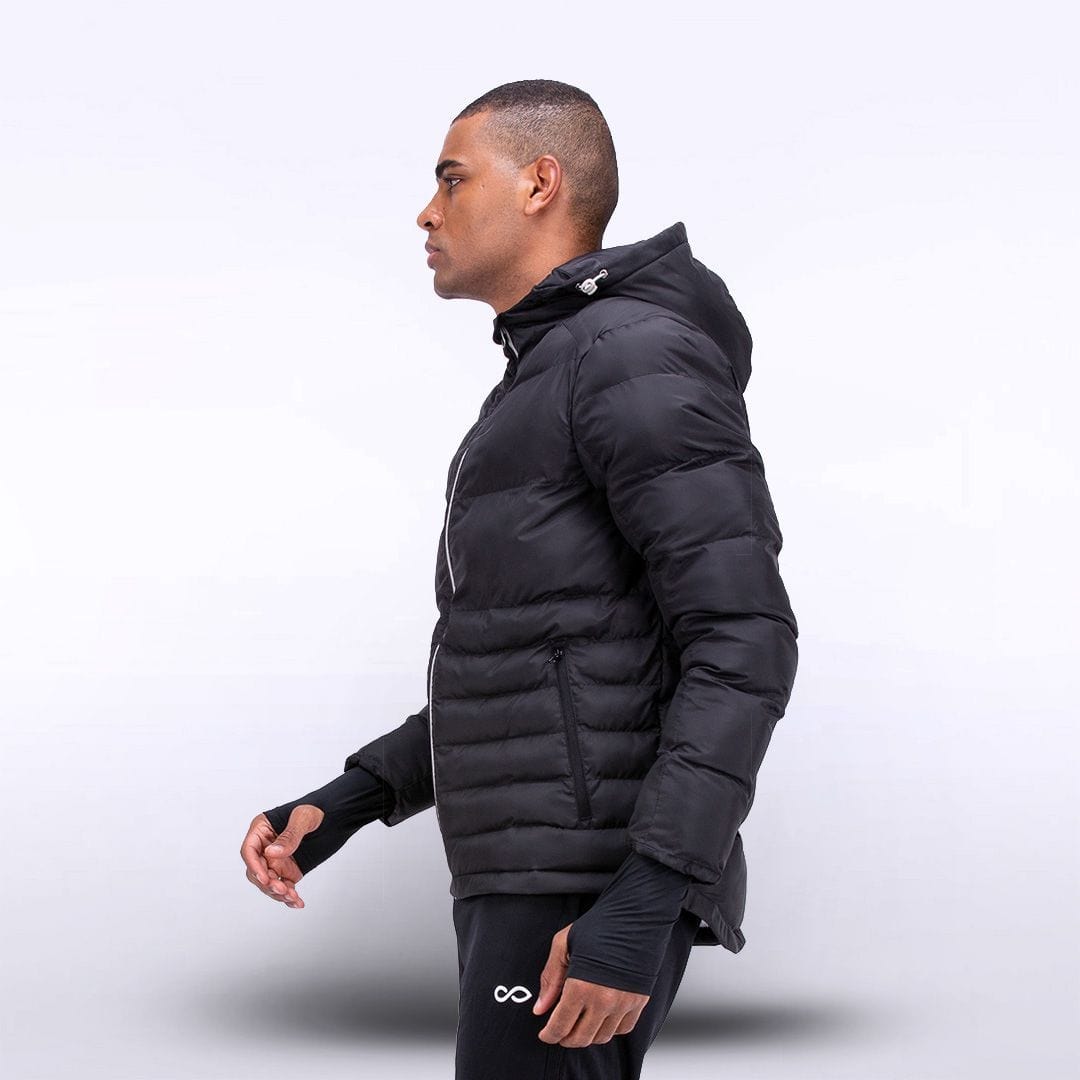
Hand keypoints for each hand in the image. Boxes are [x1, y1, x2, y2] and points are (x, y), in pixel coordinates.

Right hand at [239, 805, 324, 908]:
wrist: (335, 816)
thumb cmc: (316, 809)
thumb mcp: (303, 818)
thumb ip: (289, 835)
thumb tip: (271, 853)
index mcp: (261, 830)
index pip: (249, 851)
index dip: (254, 866)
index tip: (264, 878)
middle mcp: (265, 848)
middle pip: (257, 871)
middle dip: (267, 883)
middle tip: (283, 889)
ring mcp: (276, 861)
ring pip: (269, 883)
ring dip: (278, 893)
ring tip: (293, 897)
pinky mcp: (288, 871)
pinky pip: (284, 887)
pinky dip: (289, 897)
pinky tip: (297, 903)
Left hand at [532, 923, 650, 1046]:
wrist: (634, 917)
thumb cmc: (598, 926)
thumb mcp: (563, 945)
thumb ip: (550, 979)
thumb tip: (540, 1009)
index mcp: (581, 986)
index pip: (561, 1026)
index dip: (549, 1035)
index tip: (545, 1034)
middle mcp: (604, 1001)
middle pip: (581, 1038)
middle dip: (565, 1038)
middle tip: (559, 1031)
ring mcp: (624, 1004)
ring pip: (601, 1037)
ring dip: (587, 1036)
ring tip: (579, 1024)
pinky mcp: (639, 1002)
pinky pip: (622, 1029)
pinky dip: (609, 1029)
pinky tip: (600, 1018)